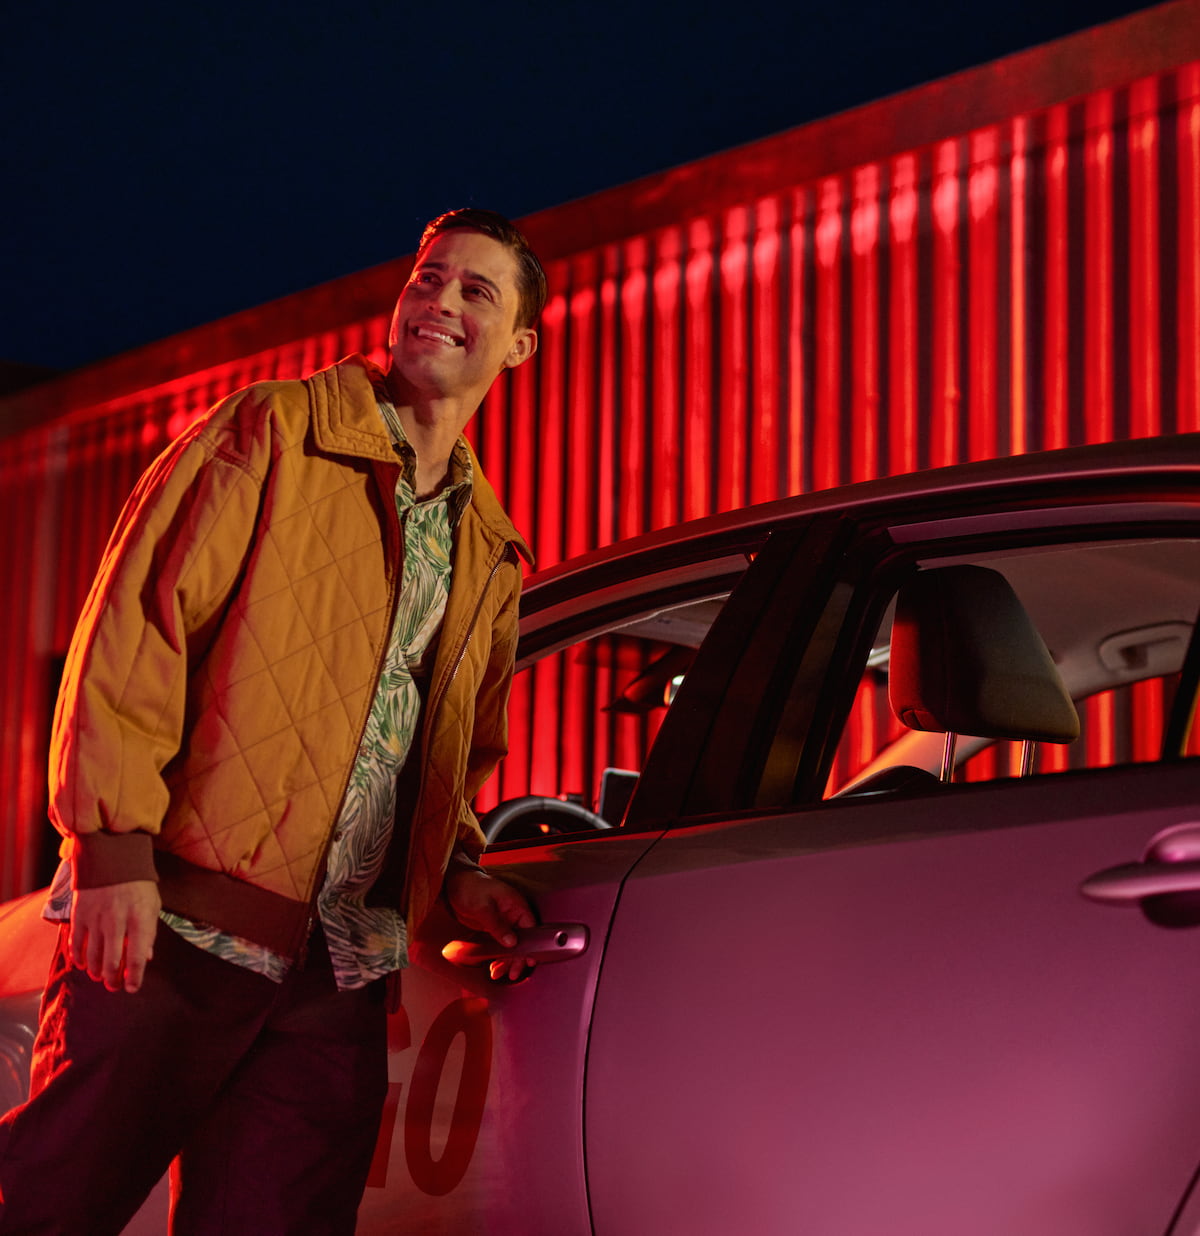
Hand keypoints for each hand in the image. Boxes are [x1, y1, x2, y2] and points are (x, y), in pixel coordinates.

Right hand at [70, 880, 160, 992]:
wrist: (112, 857)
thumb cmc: (138, 883)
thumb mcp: (152, 905)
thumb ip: (149, 932)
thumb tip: (146, 958)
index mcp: (140, 918)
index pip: (136, 957)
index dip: (134, 977)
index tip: (132, 988)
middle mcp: (117, 921)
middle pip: (111, 961)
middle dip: (112, 979)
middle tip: (114, 986)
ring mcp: (96, 918)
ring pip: (92, 956)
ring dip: (95, 971)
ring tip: (99, 976)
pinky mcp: (79, 914)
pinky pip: (75, 943)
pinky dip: (78, 957)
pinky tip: (82, 964)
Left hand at [444, 867, 536, 981]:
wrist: (453, 883)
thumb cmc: (470, 887)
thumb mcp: (483, 907)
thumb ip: (498, 926)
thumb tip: (512, 942)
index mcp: (516, 905)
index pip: (531, 928)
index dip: (531, 946)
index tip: (528, 961)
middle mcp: (513, 915)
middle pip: (522, 940)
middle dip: (517, 958)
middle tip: (512, 973)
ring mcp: (504, 922)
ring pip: (511, 946)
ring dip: (506, 960)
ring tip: (497, 973)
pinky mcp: (494, 928)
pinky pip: (500, 945)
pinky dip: (498, 956)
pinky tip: (493, 966)